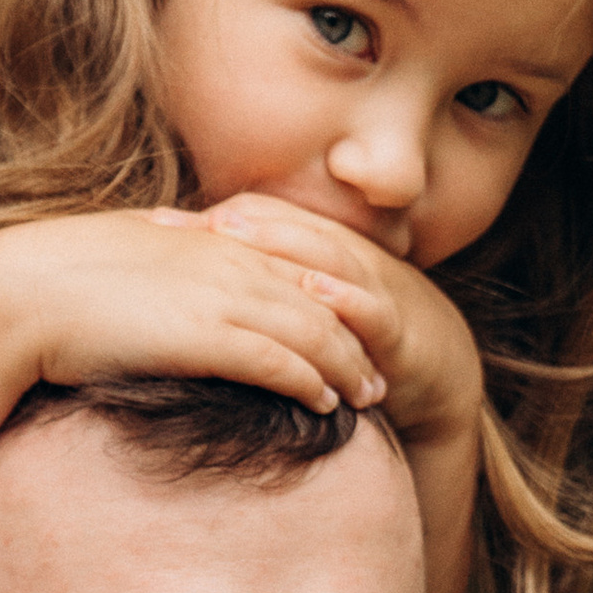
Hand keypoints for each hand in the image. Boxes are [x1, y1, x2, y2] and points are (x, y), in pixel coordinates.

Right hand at [0, 207, 390, 416]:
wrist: (20, 292)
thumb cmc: (58, 280)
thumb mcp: (124, 256)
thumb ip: (162, 260)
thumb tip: (168, 255)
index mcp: (208, 241)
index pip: (290, 265)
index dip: (329, 298)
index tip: (352, 327)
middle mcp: (225, 262)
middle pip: (316, 297)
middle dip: (356, 337)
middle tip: (381, 371)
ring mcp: (219, 297)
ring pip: (311, 330)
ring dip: (346, 365)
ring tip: (370, 393)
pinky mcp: (207, 337)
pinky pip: (279, 360)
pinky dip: (311, 380)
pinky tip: (328, 401)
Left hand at [201, 195, 486, 443]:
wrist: (440, 371)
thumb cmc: (358, 340)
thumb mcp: (299, 318)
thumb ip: (254, 303)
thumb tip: (184, 298)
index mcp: (312, 252)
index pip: (255, 221)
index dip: (206, 221)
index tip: (152, 228)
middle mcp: (338, 259)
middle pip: (282, 227)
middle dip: (232, 222)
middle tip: (180, 224)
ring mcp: (371, 288)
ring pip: (324, 254)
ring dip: (280, 242)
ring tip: (234, 233)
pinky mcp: (399, 329)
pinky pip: (372, 308)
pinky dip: (345, 299)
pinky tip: (315, 292)